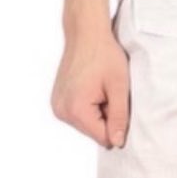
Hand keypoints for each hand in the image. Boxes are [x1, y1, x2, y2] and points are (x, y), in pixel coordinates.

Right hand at [51, 27, 130, 148]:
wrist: (86, 34)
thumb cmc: (104, 55)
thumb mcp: (119, 86)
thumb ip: (119, 117)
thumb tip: (117, 143)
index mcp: (76, 110)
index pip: (103, 137)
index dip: (117, 124)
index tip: (118, 102)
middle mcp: (61, 111)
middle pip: (93, 132)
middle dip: (106, 117)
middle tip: (109, 92)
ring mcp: (57, 106)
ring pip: (87, 124)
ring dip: (98, 111)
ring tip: (100, 88)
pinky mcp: (57, 101)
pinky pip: (79, 114)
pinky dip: (89, 106)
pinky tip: (92, 87)